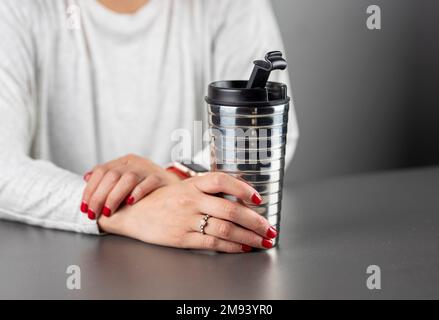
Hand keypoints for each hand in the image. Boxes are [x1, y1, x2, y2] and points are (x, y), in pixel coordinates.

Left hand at [80, 154, 179, 218]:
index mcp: (124, 161)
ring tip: (108, 211)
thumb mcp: (127, 179)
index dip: (90, 189)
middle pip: (112, 175)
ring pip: (128, 178)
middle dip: (99, 196)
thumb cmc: (148, 187)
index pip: (101, 170)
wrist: (175, 187)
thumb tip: (86, 178)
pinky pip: (148, 182)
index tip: (84, 206)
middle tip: (93, 213)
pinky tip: (130, 202)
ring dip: (114, 196)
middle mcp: (135, 162)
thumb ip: (108, 179)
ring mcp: (149, 168)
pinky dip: (137, 192)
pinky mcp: (161, 177)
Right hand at [98, 172, 277, 252]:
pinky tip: (242, 248)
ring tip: (262, 241)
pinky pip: (212, 243)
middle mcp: (191, 199)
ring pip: (225, 228)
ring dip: (248, 237)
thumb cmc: (162, 200)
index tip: (259, 198)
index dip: (243, 188)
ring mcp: (186, 219)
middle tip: (270, 229)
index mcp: (192, 184)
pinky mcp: (181, 238)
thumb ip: (207, 191)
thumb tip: (239, 199)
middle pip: (231, 209)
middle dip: (255, 221)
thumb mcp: (183, 188)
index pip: (222, 180)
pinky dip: (231, 247)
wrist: (132, 213)